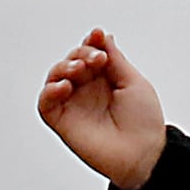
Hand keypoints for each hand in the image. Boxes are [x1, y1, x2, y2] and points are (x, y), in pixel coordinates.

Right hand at [39, 27, 164, 189]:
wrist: (143, 154)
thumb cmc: (143, 122)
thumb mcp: (132, 81)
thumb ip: (115, 59)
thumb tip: (102, 36)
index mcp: (104, 79)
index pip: (89, 53)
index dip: (91, 42)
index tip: (98, 36)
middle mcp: (87, 90)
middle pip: (72, 60)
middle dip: (81, 53)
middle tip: (97, 59)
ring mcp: (74, 105)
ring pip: (55, 77)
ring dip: (64, 67)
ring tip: (79, 69)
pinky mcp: (63, 122)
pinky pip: (46, 103)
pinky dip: (49, 91)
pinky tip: (64, 86)